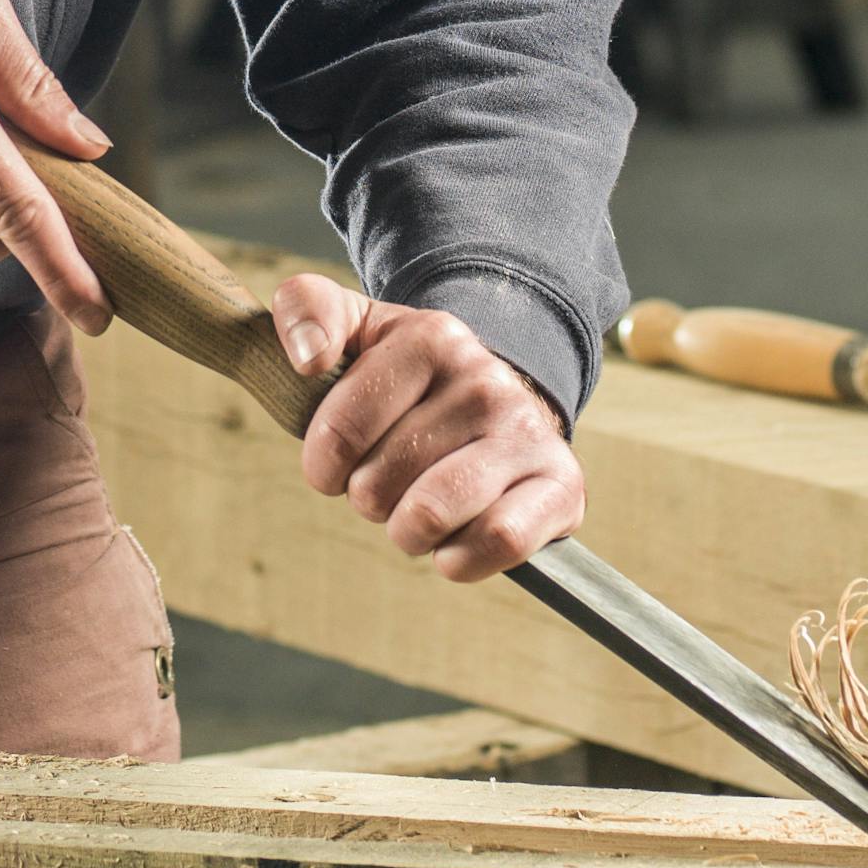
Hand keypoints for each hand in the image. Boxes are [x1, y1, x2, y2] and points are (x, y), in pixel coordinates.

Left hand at [270, 275, 582, 581]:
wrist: (500, 402)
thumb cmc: (407, 380)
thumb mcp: (355, 330)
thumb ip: (306, 310)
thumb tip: (307, 360)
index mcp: (431, 338)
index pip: (341, 431)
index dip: (324, 464)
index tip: (337, 461)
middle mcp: (486, 381)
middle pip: (378, 485)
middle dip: (369, 497)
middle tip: (389, 479)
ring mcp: (528, 433)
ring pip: (431, 515)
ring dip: (407, 531)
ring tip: (416, 508)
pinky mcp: (561, 485)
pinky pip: (498, 541)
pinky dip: (461, 558)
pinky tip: (455, 539)